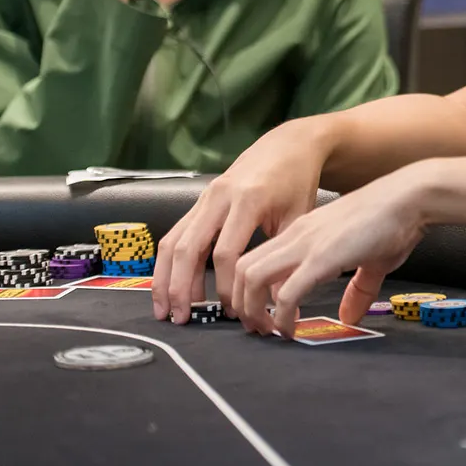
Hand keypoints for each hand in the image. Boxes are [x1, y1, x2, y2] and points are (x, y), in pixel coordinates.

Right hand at [151, 116, 335, 323]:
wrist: (288, 145)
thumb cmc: (297, 181)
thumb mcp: (299, 217)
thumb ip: (286, 257)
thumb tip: (276, 304)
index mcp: (248, 199)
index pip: (225, 251)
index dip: (225, 285)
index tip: (233, 310)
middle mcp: (220, 196)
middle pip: (188, 247)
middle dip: (180, 287)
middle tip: (180, 319)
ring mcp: (205, 197)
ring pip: (173, 241)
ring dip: (166, 278)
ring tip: (167, 311)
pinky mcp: (199, 200)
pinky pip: (175, 233)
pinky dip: (167, 262)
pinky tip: (169, 286)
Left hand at [231, 163, 431, 337]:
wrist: (411, 197)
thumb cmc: (395, 220)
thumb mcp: (371, 259)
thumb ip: (357, 289)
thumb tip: (349, 315)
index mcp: (303, 232)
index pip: (253, 259)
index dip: (248, 291)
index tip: (261, 314)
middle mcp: (297, 236)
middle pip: (241, 269)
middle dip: (241, 304)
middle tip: (258, 327)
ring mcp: (307, 245)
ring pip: (251, 278)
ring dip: (254, 310)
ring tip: (270, 330)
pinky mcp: (322, 258)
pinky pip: (286, 293)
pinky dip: (282, 317)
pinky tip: (292, 329)